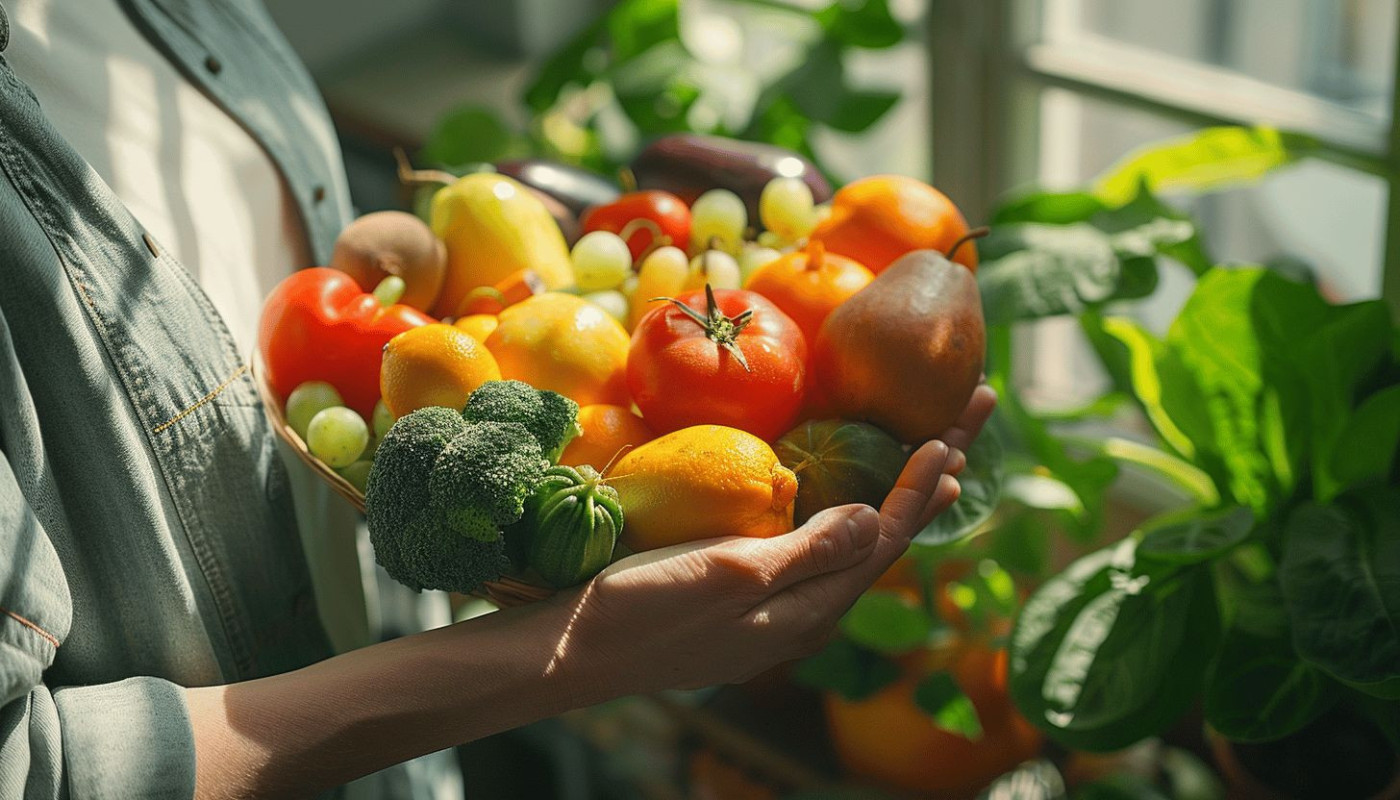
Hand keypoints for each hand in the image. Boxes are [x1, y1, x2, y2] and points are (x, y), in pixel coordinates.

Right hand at [551, 383, 998, 696]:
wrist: (573, 652)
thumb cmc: (645, 609)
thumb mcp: (730, 575)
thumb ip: (809, 552)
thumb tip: (881, 518)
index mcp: (808, 610)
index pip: (886, 539)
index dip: (923, 485)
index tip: (953, 432)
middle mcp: (804, 615)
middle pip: (884, 540)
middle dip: (930, 482)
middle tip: (971, 418)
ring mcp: (774, 611)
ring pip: (853, 547)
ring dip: (897, 498)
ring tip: (935, 460)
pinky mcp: (745, 601)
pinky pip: (818, 553)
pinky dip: (849, 514)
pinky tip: (847, 500)